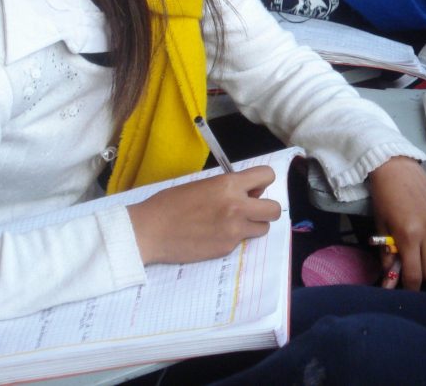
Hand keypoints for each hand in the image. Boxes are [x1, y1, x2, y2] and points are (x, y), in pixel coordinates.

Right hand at [127, 165, 280, 263]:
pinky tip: (213, 235)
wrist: (150, 231)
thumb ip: (229, 187)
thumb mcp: (203, 185)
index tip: (253, 188)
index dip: (262, 181)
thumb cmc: (171, 203)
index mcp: (229, 185)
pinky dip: (233, 238)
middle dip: (266, 208)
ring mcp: (234, 230)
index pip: (267, 176)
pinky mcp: (227, 248)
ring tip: (232, 223)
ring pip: (263, 228)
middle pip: (275, 209)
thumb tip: (250, 192)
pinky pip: (242, 241)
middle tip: (249, 209)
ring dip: (253, 224)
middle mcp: (237, 207)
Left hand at [368, 156, 425, 289]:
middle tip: (415, 267)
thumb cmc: (385, 199)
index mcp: (409, 235)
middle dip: (424, 276)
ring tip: (425, 255)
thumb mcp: (382, 229)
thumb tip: (389, 284)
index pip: (415, 275)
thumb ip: (389, 257)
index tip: (407, 286)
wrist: (399, 170)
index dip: (411, 287)